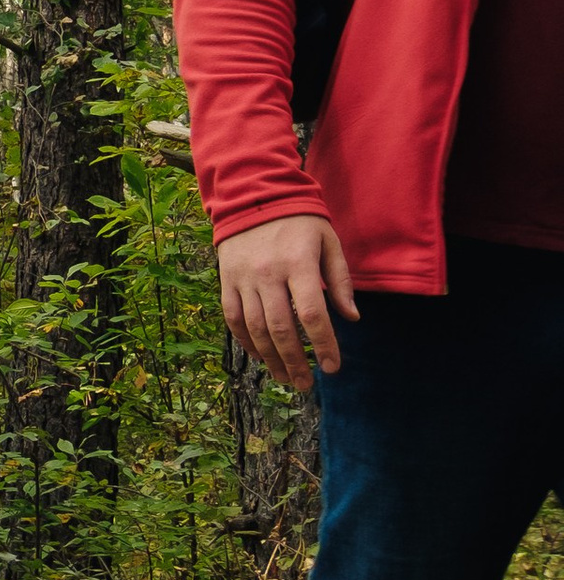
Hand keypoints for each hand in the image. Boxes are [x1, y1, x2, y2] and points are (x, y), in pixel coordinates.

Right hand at [217, 211, 357, 390]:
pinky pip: (233, 318)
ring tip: (285, 377)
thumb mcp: (329, 243)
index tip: (331, 367)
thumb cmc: (300, 221)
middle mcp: (268, 274)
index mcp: (299, 264)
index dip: (323, 346)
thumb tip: (351, 318)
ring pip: (256, 328)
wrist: (255, 195)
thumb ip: (340, 281)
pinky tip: (260, 356)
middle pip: (281, 329)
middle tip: (306, 384)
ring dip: (271, 358)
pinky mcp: (227, 280)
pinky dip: (246, 341)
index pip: (312, 315)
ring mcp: (244, 278)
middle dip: (295, 362)